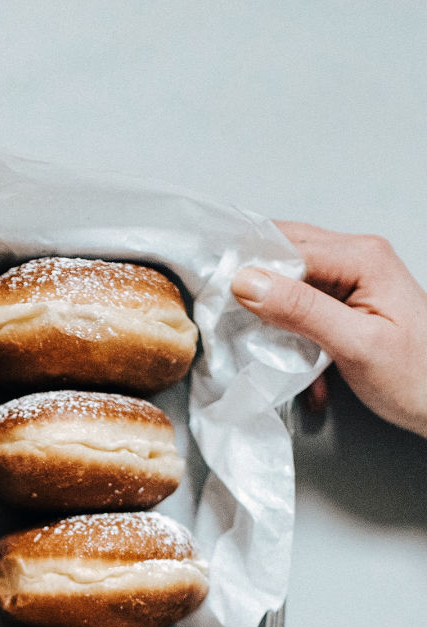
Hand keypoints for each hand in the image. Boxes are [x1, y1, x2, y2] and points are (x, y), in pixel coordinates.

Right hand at [231, 224, 426, 435]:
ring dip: (271, 313)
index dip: (249, 270)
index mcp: (362, 257)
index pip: (287, 248)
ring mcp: (353, 277)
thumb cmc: (414, 378)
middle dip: (254, 286)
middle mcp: (358, 256)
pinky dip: (289, 330)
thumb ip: (301, 310)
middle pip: (285, 253)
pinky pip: (303, 302)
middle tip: (228, 320)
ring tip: (260, 345)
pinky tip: (292, 360)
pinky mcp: (348, 300)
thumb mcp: (354, 346)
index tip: (218, 300)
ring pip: (290, 278)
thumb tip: (247, 282)